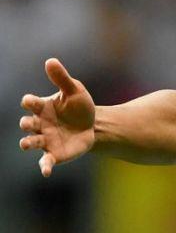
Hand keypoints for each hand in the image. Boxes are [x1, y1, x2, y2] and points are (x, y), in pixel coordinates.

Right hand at [18, 58, 95, 176]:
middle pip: (27, 124)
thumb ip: (62, 78)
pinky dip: (44, 167)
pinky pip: (45, 162)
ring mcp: (45, 140)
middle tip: (28, 124)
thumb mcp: (74, 91)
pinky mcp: (54, 154)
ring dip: (27, 143)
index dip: (29, 102)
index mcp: (43, 107)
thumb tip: (50, 60)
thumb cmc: (79, 107)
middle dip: (26, 124)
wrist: (93, 126)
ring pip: (30, 142)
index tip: (30, 101)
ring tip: (25, 144)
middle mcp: (39, 124)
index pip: (30, 103)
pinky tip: (46, 171)